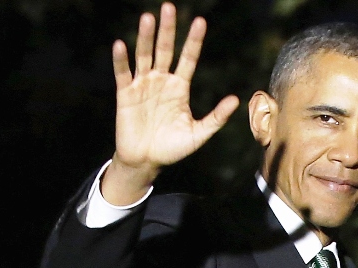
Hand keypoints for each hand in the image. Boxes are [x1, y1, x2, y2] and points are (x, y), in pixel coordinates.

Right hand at [102, 2, 239, 204]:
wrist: (147, 162)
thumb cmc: (173, 149)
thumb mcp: (198, 134)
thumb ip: (216, 118)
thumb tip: (235, 100)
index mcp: (179, 87)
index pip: (188, 58)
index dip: (193, 41)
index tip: (200, 21)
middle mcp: (161, 81)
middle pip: (165, 50)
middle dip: (168, 30)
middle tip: (169, 7)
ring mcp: (143, 85)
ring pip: (144, 56)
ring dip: (145, 37)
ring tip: (148, 18)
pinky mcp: (126, 95)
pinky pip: (123, 74)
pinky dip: (121, 60)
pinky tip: (121, 45)